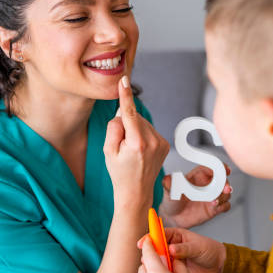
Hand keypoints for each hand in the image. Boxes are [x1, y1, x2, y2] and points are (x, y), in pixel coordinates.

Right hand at [104, 76, 169, 210]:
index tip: (124, 80)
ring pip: (143, 123)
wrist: (136, 192)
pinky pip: (149, 130)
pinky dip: (142, 135)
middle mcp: (152, 141)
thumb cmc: (119, 172)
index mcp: (136, 143)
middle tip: (121, 145)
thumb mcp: (108, 150)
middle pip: (135, 118)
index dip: (126, 96)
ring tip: (131, 151)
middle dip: (126, 124)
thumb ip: (114, 127)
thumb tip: (123, 112)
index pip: (130, 113)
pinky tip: (140, 150)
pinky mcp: (165, 144)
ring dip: (135, 130)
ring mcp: (161, 143)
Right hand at [137, 228, 225, 272]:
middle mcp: (171, 246)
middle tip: (151, 258)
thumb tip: (171, 249)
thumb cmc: (209, 250)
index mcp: (175, 235)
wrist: (218, 264)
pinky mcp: (173, 269)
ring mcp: (171, 258)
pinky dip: (163, 270)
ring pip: (158, 260)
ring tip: (164, 266)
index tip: (143, 243)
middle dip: (151, 252)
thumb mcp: (198, 247)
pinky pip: (164, 269)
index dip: (150, 237)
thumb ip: (184, 248)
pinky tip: (166, 271)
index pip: (159, 234)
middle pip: (155, 248)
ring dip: (157, 263)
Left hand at [159, 165, 231, 228]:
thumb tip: (167, 179)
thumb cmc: (172, 200)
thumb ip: (168, 184)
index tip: (225, 169)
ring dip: (224, 196)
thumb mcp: (169, 190)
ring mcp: (212, 196)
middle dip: (226, 183)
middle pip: (223, 180)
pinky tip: (216, 207)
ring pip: (226, 193)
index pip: (212, 167)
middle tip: (225, 188)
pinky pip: (225, 205)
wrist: (173, 217)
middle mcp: (207, 185)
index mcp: (198, 175)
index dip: (220, 167)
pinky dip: (223, 206)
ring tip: (214, 201)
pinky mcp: (214, 208)